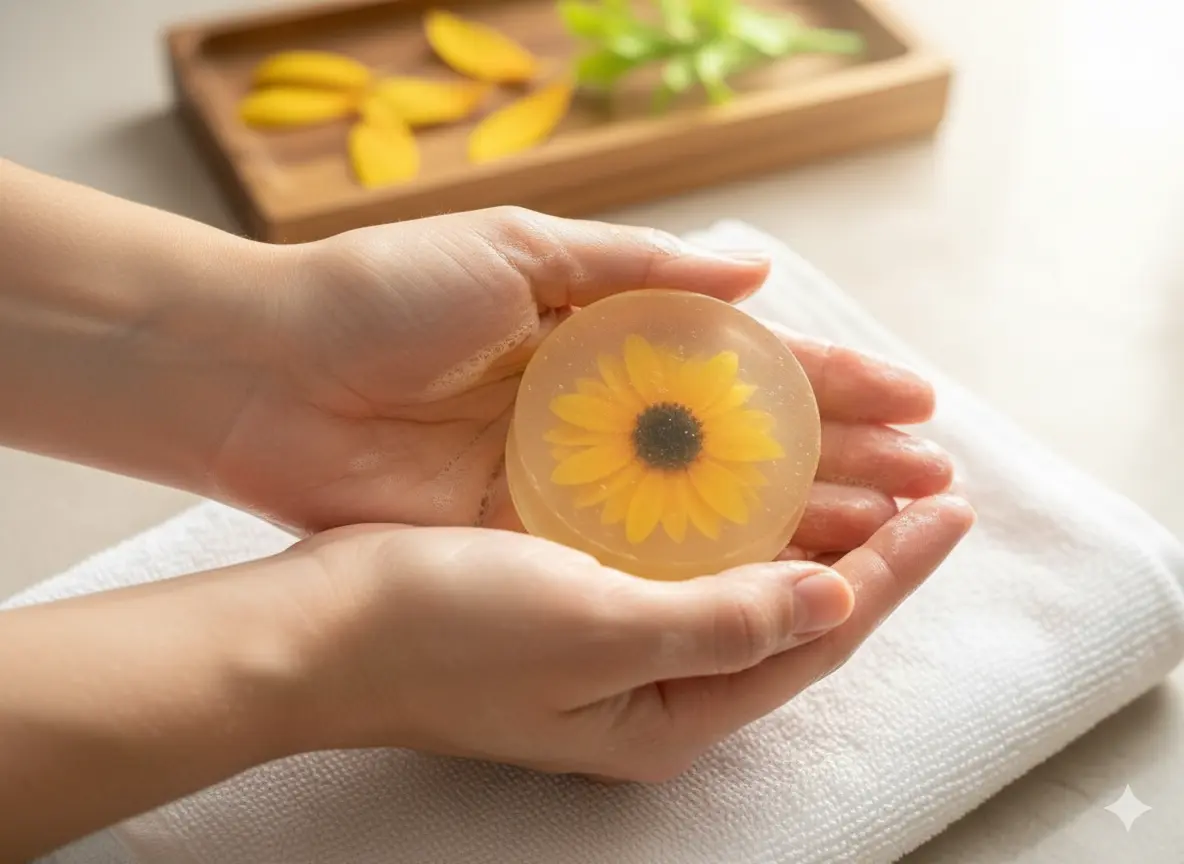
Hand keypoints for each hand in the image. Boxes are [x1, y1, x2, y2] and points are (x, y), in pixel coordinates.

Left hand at [212, 207, 953, 562]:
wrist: (264, 375)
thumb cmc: (384, 295)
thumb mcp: (517, 252)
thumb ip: (635, 270)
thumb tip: (756, 270)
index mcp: (605, 336)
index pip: (744, 363)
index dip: (831, 383)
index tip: (915, 405)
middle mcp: (602, 415)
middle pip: (744, 447)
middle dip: (839, 463)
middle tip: (928, 487)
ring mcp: (571, 482)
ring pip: (706, 512)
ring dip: (795, 523)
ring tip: (885, 537)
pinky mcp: (530, 536)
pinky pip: (634, 558)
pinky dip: (705, 569)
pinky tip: (779, 578)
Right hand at [284, 493, 973, 780]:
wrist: (322, 627)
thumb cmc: (446, 635)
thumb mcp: (595, 631)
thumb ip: (723, 622)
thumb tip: (840, 605)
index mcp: (671, 709)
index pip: (817, 636)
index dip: (891, 571)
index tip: (950, 507)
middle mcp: (656, 682)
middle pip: (792, 608)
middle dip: (866, 546)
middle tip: (928, 479)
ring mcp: (617, 640)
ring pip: (742, 574)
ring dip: (805, 520)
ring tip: (864, 465)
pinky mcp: (581, 593)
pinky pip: (683, 550)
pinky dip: (727, 510)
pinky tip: (747, 466)